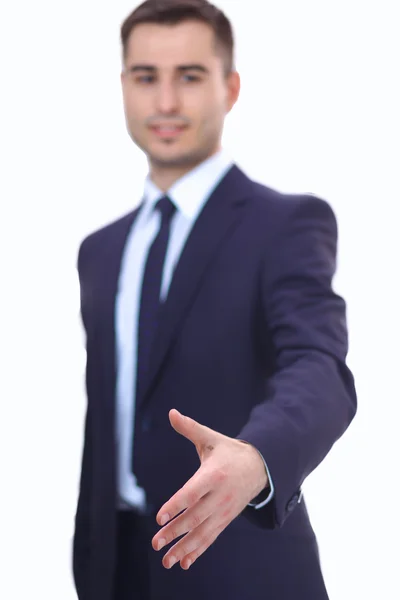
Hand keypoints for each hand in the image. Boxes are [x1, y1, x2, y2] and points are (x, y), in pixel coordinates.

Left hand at [152, 409, 267, 569]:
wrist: (260, 467)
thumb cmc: (229, 451)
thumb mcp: (211, 438)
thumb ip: (190, 428)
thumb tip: (172, 412)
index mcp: (214, 475)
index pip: (192, 492)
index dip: (176, 505)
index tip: (160, 517)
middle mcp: (219, 496)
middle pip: (195, 517)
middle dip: (175, 531)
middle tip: (156, 542)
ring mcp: (223, 511)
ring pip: (202, 532)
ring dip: (183, 547)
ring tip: (166, 561)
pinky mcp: (226, 519)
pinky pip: (210, 537)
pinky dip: (198, 551)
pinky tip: (184, 563)